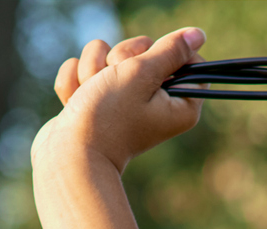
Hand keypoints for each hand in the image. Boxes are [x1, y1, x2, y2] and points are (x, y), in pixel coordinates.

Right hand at [32, 28, 204, 173]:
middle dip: (119, 60)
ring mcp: (123, 101)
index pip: (187, 58)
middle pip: (143, 49)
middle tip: (114, 86)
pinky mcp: (96, 99)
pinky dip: (76, 83)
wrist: (68, 155)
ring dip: (93, 70)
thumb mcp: (142, 75)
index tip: (147, 65)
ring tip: (92, 96)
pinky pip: (84, 69)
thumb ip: (169, 51)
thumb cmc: (108, 117)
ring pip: (107, 54)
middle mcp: (157, 102)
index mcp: (180, 103)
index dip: (164, 51)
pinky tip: (77, 103)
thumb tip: (198, 35)